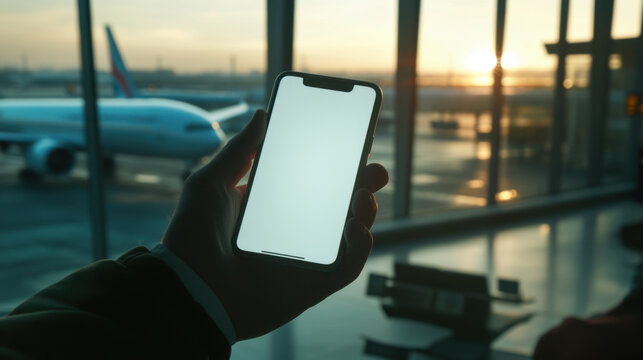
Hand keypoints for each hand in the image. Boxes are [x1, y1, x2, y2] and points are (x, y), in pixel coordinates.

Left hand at [162, 109, 388, 339]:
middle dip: (363, 184)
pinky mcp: (314, 283)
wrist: (189, 289)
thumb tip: (262, 115)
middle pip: (340, 204)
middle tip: (374, 169)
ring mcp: (307, 256)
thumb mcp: (210, 184)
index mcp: (274, 205)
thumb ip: (239, 151)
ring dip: (366, 211)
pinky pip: (348, 265)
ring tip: (363, 195)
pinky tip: (356, 228)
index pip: (314, 180)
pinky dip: (361, 246)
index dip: (337, 163)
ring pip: (351, 232)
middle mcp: (294, 229)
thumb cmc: (193, 238)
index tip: (352, 143)